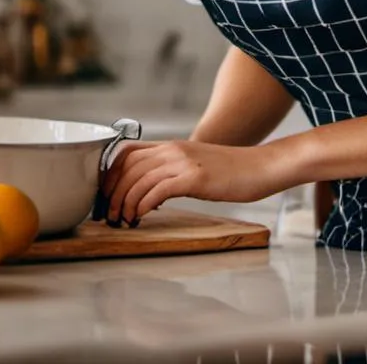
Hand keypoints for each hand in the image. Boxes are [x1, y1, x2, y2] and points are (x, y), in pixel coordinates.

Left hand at [100, 140, 287, 224]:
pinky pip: (158, 190)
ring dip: (125, 203)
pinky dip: (144, 205)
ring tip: (124, 221)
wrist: (261, 167)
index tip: (105, 193)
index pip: (127, 151)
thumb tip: (152, 193)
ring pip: (139, 180)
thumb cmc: (233, 171)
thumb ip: (174, 172)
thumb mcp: (197, 165)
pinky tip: (142, 217)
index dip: (110, 173)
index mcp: (172, 145)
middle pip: (127, 166)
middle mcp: (174, 149)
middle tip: (110, 214)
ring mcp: (184, 162)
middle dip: (112, 192)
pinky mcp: (194, 178)